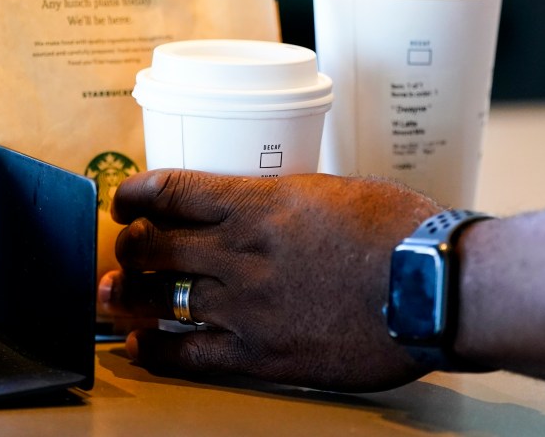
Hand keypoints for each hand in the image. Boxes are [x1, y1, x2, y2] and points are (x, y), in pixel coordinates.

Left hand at [98, 168, 442, 391]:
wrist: (435, 287)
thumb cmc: (396, 230)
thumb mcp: (329, 191)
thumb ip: (278, 201)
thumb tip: (251, 207)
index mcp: (257, 204)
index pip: (171, 191)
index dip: (135, 194)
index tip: (124, 201)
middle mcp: (240, 253)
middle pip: (155, 246)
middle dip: (128, 247)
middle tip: (122, 250)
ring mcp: (246, 306)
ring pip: (160, 297)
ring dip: (126, 295)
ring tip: (110, 295)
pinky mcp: (261, 354)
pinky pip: (190, 354)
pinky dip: (155, 349)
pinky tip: (139, 345)